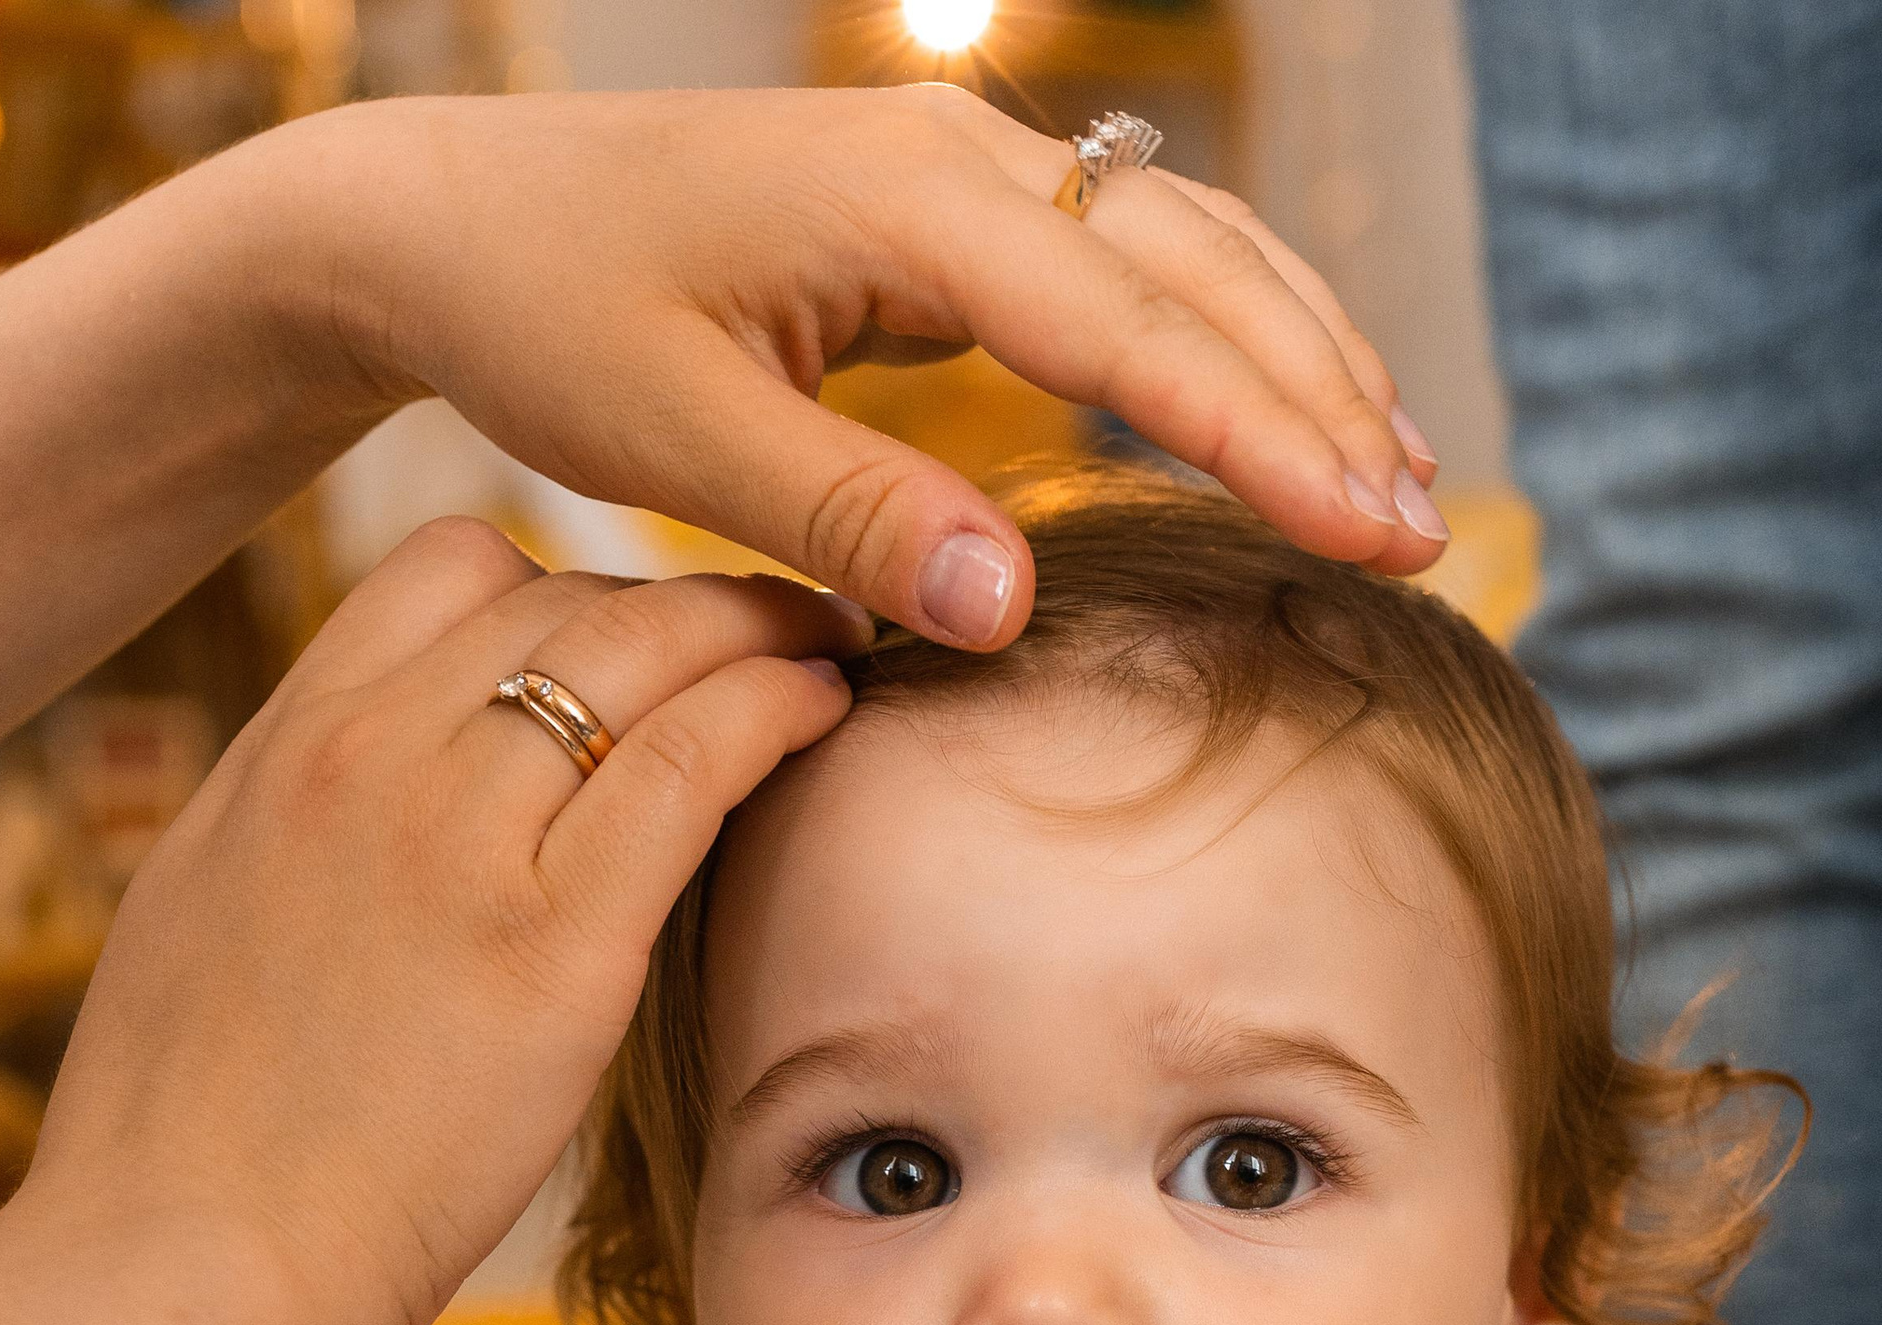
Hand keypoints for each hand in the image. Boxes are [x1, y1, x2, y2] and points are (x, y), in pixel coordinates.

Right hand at [21, 520, 857, 1324]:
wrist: (171, 1264)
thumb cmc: (180, 1149)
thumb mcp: (208, 924)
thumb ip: (302, 844)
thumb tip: (360, 844)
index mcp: (282, 749)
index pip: (452, 571)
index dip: (569, 586)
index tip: (640, 643)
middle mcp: (368, 758)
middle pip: (567, 595)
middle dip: (689, 598)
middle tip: (779, 624)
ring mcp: (457, 840)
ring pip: (642, 648)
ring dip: (757, 630)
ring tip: (829, 650)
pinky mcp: (548, 947)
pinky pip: (691, 763)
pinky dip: (777, 709)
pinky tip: (826, 714)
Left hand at [277, 86, 1440, 644]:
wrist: (455, 218)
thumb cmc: (548, 318)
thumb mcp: (676, 439)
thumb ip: (845, 517)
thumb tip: (1007, 606)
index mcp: (906, 206)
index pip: (1134, 334)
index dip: (1266, 437)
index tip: (1372, 531)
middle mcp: (959, 163)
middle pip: (1199, 273)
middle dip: (1322, 396)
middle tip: (1425, 530)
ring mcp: (959, 175)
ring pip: (1183, 250)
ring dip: (1296, 353)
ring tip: (1396, 470)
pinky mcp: (942, 215)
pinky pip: (1124, 263)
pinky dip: (1219, 329)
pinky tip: (1274, 403)